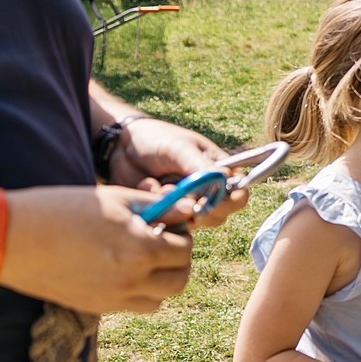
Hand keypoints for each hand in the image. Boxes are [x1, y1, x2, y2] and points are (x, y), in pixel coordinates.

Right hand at [3, 185, 194, 313]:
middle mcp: (131, 281)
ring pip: (158, 299)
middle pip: (179, 281)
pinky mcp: (94, 308)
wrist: (10, 238)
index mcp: (140, 250)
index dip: (181, 235)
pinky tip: (119, 269)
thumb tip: (190, 211)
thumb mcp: (115, 199)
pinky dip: (137, 292)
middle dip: (178, 261)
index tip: (168, 224)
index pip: (185, 250)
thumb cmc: (62, 209)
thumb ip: (158, 207)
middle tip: (162, 243)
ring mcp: (112, 299)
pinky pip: (132, 306)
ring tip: (141, 257)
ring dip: (160, 281)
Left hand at [109, 118, 246, 228]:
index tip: (208, 200)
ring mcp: (187, 204)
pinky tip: (146, 185)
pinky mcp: (168, 213)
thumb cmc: (157, 139)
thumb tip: (225, 180)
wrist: (121, 146)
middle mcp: (208, 191)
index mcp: (219, 171)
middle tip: (179, 196)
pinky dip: (157, 207)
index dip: (229, 202)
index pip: (239, 194)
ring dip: (175, 206)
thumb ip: (200, 165)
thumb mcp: (179, 148)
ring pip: (194, 222)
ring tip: (158, 184)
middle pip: (219, 215)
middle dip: (198, 209)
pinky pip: (169, 222)